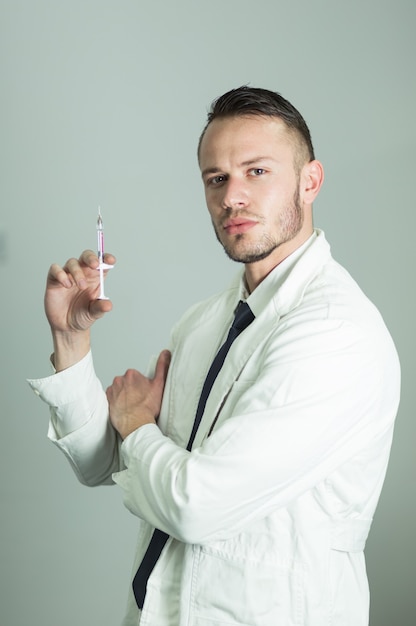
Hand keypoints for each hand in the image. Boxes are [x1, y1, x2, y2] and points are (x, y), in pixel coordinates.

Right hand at [44, 249, 115, 369]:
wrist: (67, 327)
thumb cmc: (82, 316)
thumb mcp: (94, 313)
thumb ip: (100, 307)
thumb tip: (108, 305)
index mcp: (95, 278)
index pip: (102, 263)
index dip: (106, 258)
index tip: (110, 261)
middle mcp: (82, 274)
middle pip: (86, 257)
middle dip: (91, 258)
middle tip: (95, 265)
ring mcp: (68, 275)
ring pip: (72, 262)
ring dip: (77, 272)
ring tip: (81, 286)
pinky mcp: (54, 280)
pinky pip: (55, 270)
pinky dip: (61, 274)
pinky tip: (66, 285)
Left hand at [107, 350, 170, 439]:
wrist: (136, 424)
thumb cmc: (147, 407)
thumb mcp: (159, 384)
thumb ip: (162, 366)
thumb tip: (165, 353)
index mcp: (132, 374)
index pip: (137, 377)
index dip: (142, 386)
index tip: (145, 394)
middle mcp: (119, 380)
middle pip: (127, 383)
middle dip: (132, 389)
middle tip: (139, 401)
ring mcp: (112, 390)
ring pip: (120, 390)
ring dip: (124, 395)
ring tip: (132, 405)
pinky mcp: (107, 400)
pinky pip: (112, 397)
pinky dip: (117, 401)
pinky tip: (124, 407)